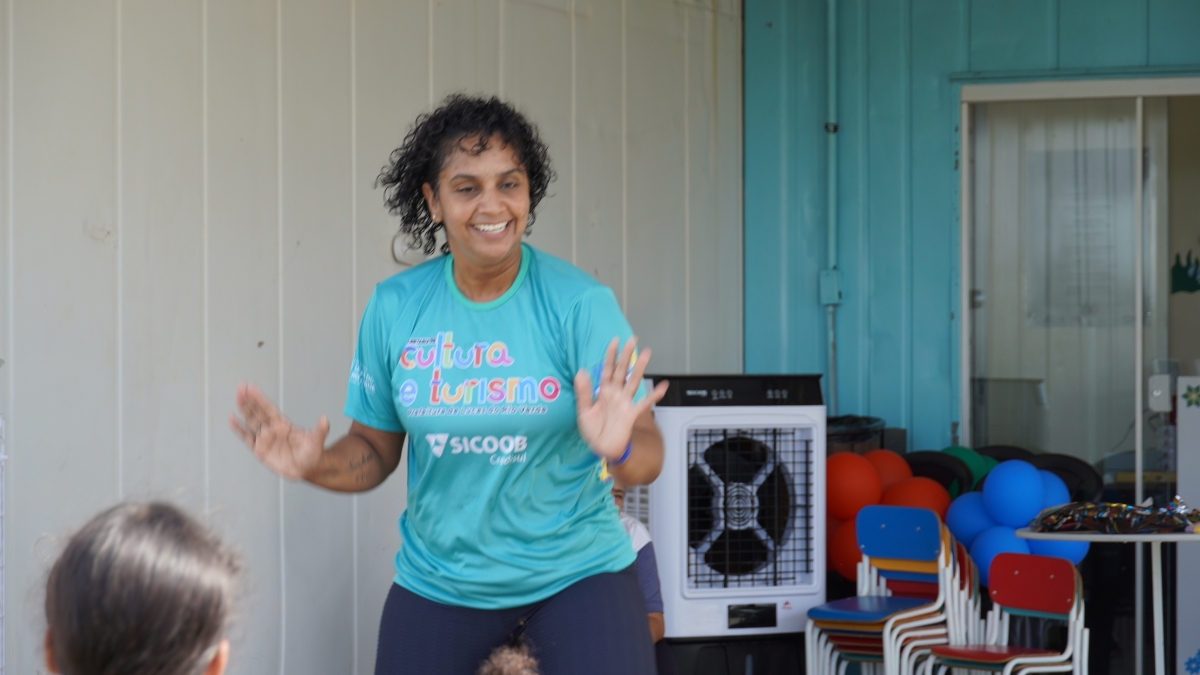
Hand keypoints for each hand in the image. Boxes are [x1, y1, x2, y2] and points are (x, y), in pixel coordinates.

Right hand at [228, 383, 329, 480]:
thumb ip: (319, 431)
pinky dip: (238, 429)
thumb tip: (325, 419)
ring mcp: (265, 438)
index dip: (261, 399)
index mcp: (283, 425)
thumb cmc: (312, 454)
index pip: (269, 409)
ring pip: (251, 422)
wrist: (306, 469)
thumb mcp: (316, 442)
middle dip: (249, 400)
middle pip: (258, 412)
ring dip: (243, 410)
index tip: (252, 388)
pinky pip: (246, 438)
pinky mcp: (259, 450)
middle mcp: (272, 429)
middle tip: (241, 387)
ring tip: (237, 397)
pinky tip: (231, 419)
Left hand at [573, 337, 667, 460]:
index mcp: (603, 392)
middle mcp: (615, 394)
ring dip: (639, 368)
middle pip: (621, 371)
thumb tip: (581, 371)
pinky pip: (644, 403)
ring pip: (633, 381)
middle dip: (626, 356)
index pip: (606, 370)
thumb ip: (583, 392)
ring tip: (646, 353)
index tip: (614, 341)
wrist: (602, 449)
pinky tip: (662, 386)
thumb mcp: (583, 412)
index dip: (610, 356)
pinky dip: (654, 395)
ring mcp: (624, 403)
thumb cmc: (594, 431)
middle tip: (632, 339)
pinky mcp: (631, 414)